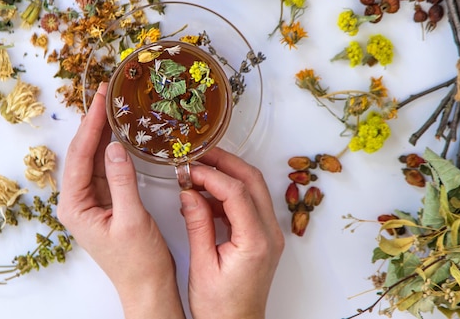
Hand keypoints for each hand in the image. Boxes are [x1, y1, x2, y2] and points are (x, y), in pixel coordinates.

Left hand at [58, 82, 184, 318]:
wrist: (148, 287)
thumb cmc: (139, 261)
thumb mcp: (132, 220)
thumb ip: (122, 181)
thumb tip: (115, 146)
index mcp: (75, 206)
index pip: (79, 156)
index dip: (91, 125)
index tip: (101, 99)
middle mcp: (77, 201)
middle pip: (83, 153)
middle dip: (94, 122)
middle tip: (107, 93)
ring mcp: (91, 200)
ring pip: (94, 157)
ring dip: (103, 132)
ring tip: (112, 104)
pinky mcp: (106, 201)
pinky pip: (106, 168)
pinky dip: (113, 148)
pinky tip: (120, 131)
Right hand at [180, 148, 284, 318]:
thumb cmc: (221, 307)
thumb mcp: (202, 266)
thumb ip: (197, 225)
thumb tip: (189, 192)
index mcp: (256, 242)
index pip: (237, 192)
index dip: (212, 175)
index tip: (190, 170)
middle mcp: (270, 235)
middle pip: (253, 180)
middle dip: (225, 163)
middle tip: (199, 155)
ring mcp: (270, 235)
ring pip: (254, 188)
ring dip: (228, 176)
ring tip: (199, 173)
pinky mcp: (264, 238)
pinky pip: (251, 204)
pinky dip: (230, 193)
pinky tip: (207, 197)